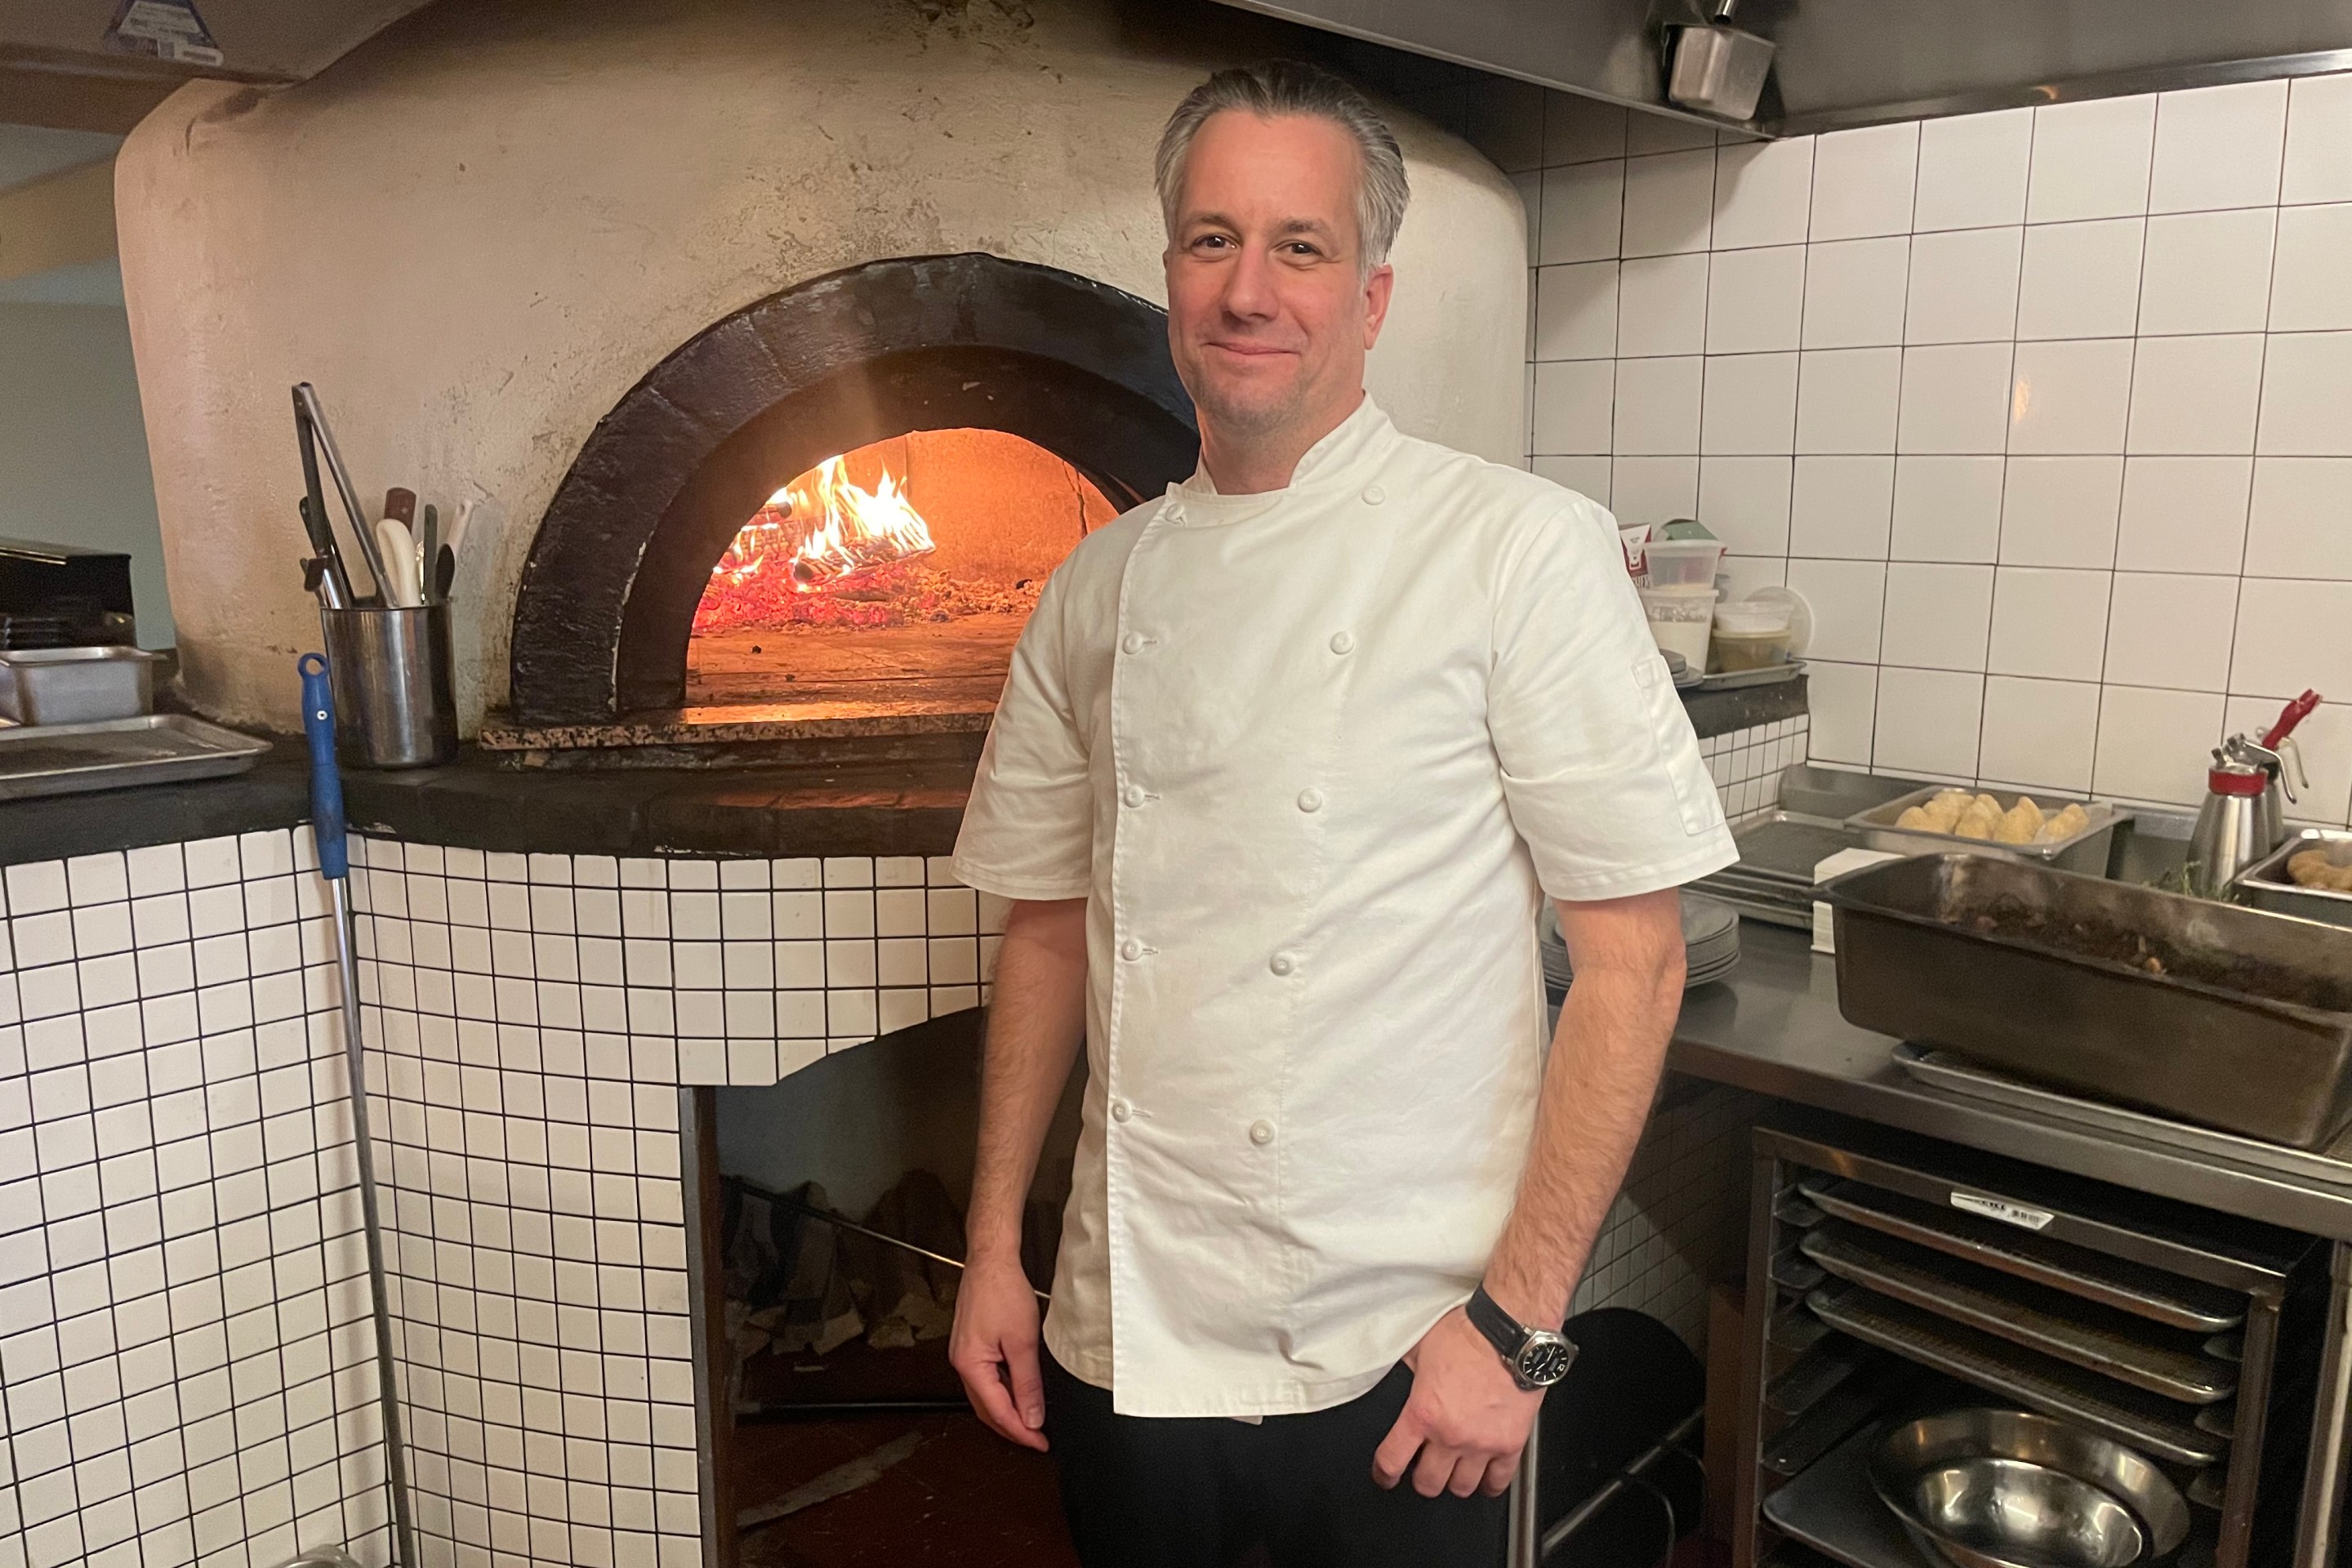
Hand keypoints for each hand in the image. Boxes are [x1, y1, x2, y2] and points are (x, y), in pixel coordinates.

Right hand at [948, 1253, 1049, 1451]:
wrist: (991, 1260)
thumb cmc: (1002, 1291)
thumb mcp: (1023, 1342)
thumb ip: (1027, 1383)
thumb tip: (1031, 1416)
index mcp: (970, 1365)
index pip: (997, 1411)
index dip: (1021, 1431)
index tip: (1040, 1442)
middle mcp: (961, 1363)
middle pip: (986, 1410)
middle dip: (1012, 1427)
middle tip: (1037, 1438)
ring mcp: (964, 1354)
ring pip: (985, 1396)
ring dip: (1006, 1411)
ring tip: (1031, 1421)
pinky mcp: (970, 1345)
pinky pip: (985, 1379)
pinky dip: (1002, 1392)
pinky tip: (1018, 1393)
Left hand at [1371, 1307, 1542, 1497]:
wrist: (1510, 1331)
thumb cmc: (1468, 1333)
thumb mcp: (1419, 1347)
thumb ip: (1405, 1369)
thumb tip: (1392, 1372)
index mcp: (1422, 1413)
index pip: (1392, 1461)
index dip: (1383, 1474)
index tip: (1385, 1476)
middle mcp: (1451, 1435)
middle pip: (1428, 1483)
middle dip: (1421, 1478)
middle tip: (1423, 1468)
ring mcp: (1482, 1443)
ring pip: (1462, 1488)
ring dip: (1454, 1482)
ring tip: (1453, 1471)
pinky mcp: (1511, 1443)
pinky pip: (1499, 1481)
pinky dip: (1490, 1484)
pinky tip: (1485, 1477)